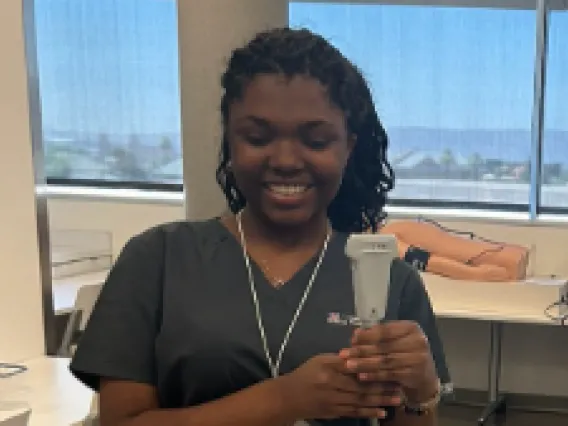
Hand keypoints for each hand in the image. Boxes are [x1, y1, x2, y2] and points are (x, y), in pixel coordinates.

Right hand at [276, 354, 400, 420]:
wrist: (289, 397)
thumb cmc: (306, 374)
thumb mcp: (320, 360)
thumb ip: (339, 359)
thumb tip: (362, 353)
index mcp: (328, 366)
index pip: (353, 365)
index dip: (372, 366)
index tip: (389, 364)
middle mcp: (331, 383)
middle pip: (360, 384)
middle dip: (382, 385)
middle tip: (400, 384)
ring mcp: (333, 400)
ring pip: (360, 400)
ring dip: (380, 400)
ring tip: (397, 399)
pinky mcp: (334, 412)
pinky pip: (354, 412)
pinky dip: (369, 412)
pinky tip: (382, 412)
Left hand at [340, 321, 438, 401]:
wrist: (425, 378)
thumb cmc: (406, 354)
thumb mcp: (395, 341)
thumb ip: (378, 336)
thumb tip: (356, 334)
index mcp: (411, 328)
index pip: (385, 330)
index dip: (367, 335)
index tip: (351, 339)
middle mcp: (417, 341)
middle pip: (384, 346)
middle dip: (362, 350)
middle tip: (344, 353)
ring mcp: (418, 358)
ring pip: (385, 360)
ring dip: (365, 363)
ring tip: (349, 365)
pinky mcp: (415, 374)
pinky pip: (390, 374)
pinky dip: (374, 375)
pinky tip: (361, 376)